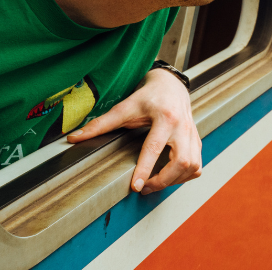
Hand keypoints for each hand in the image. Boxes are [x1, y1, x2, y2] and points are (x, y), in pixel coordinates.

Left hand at [67, 68, 201, 193]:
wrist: (171, 85)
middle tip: (145, 188)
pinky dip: (185, 175)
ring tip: (156, 183)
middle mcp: (183, 127)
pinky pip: (197, 164)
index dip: (145, 169)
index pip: (155, 147)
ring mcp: (193, 134)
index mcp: (165, 117)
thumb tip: (74, 138)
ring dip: (176, 180)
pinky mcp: (197, 140)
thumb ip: (100, 124)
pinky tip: (171, 176)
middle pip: (182, 161)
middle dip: (164, 180)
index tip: (137, 186)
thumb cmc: (149, 96)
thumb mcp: (124, 107)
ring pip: (193, 165)